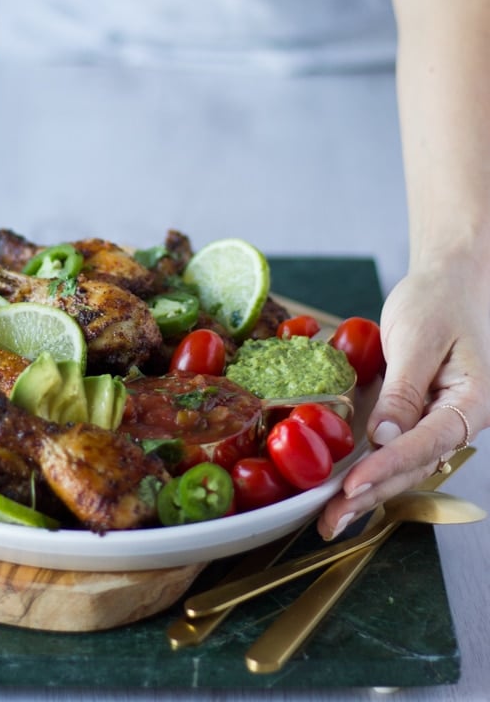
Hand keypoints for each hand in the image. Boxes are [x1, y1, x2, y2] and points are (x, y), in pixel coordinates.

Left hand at [318, 261, 489, 538]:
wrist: (449, 282)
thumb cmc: (440, 301)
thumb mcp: (419, 339)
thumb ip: (403, 391)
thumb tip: (383, 438)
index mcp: (471, 403)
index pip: (425, 444)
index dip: (386, 467)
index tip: (353, 486)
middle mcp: (456, 421)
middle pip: (413, 467)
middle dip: (371, 494)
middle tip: (331, 519)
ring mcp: (437, 422)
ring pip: (402, 466)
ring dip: (368, 492)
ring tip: (331, 518)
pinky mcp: (416, 417)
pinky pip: (395, 450)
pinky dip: (370, 470)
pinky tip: (346, 491)